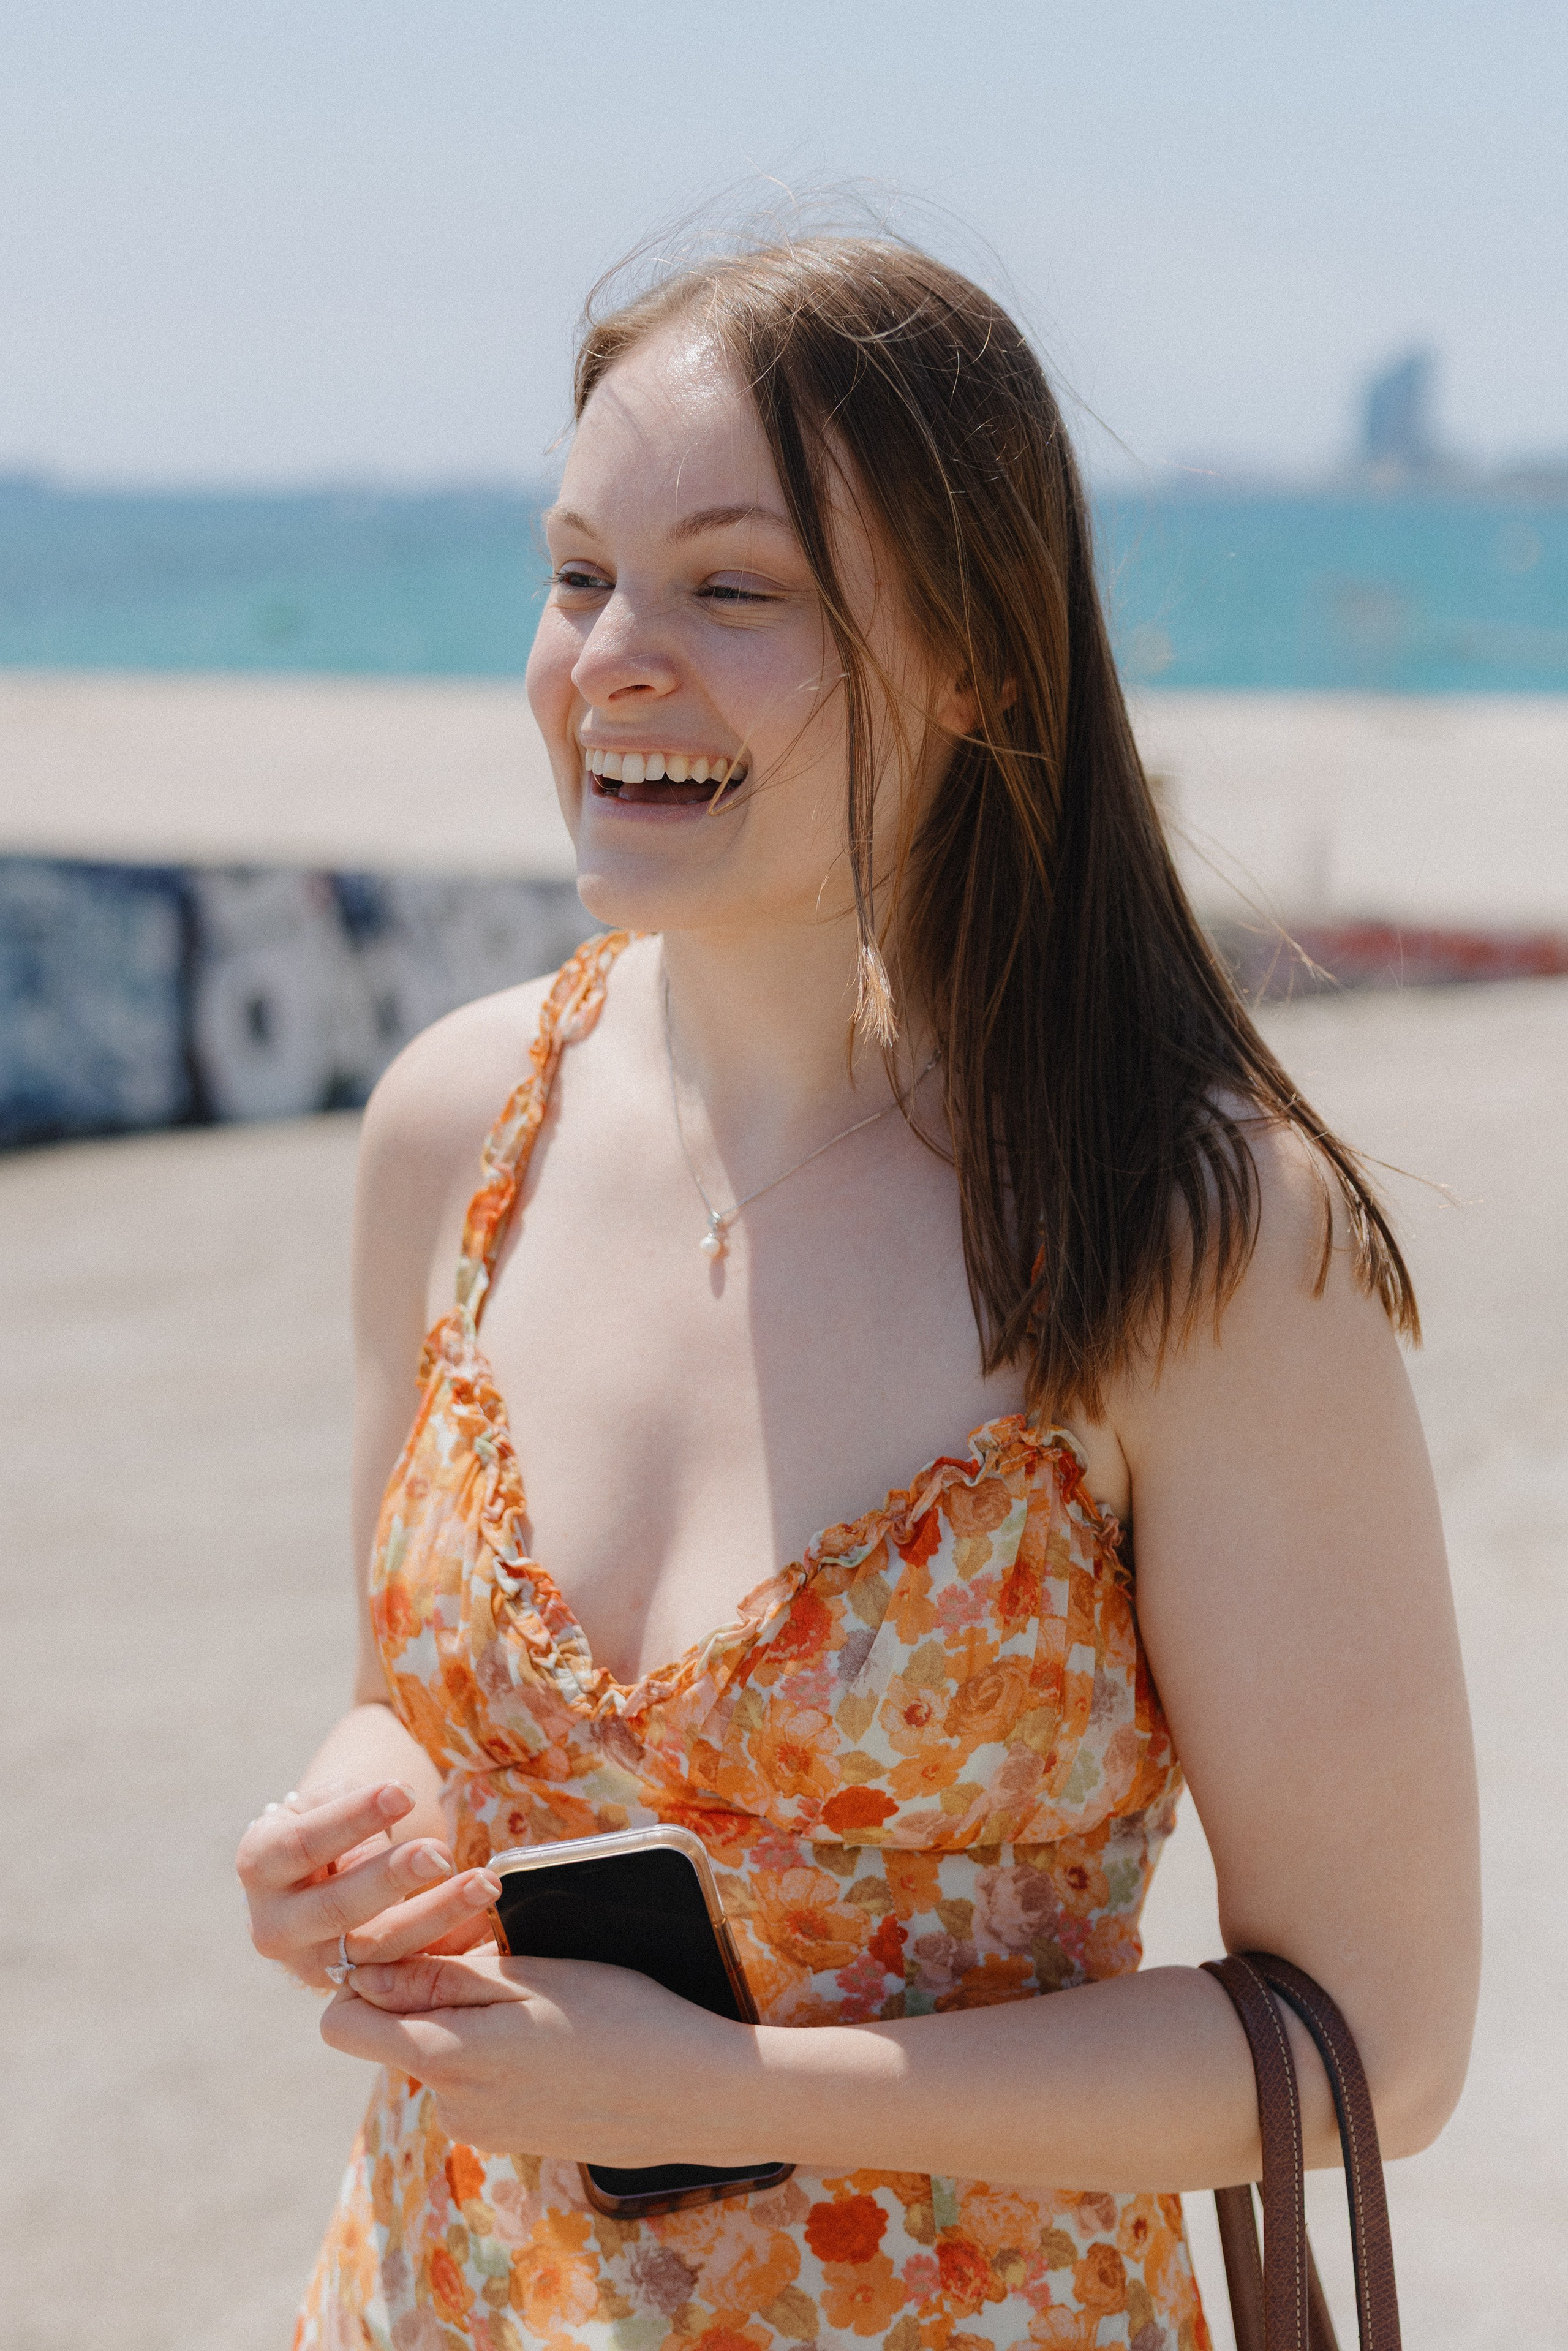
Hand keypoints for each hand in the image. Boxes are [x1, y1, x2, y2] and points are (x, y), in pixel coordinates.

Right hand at [237, 1781, 500, 1989]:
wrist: (313, 1882)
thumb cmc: (327, 1827)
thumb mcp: (326, 1804)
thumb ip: (350, 1808)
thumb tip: (397, 1814)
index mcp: (258, 1864)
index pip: (302, 1843)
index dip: (353, 1818)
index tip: (405, 1791)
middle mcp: (274, 1926)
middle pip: (336, 1907)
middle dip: (392, 1879)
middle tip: (441, 1852)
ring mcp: (313, 1965)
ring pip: (376, 1949)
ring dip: (435, 1916)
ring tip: (484, 1884)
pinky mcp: (354, 1990)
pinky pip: (403, 1974)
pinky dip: (448, 1947)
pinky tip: (486, 1922)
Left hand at [321, 1951, 744, 2164]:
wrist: (695, 2096)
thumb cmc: (620, 2017)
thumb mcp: (531, 1978)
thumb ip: (440, 1980)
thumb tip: (361, 1974)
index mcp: (447, 2059)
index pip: (343, 2025)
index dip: (366, 1977)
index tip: (415, 1946)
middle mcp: (450, 2105)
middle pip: (395, 2036)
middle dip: (427, 1995)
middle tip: (500, 1964)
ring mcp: (481, 2129)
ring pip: (440, 2056)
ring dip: (470, 2025)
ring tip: (542, 2004)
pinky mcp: (511, 2139)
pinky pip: (476, 2084)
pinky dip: (498, 2055)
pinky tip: (555, 2041)